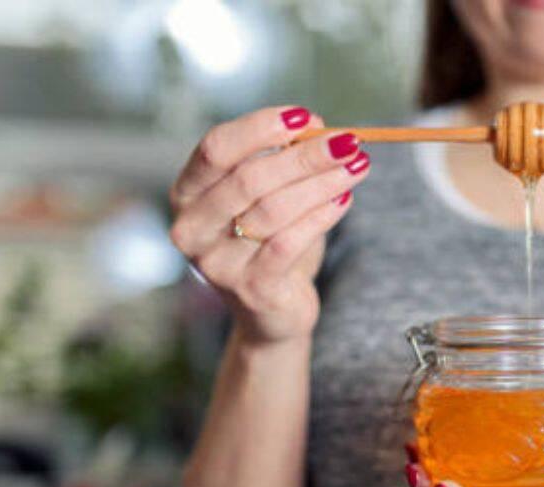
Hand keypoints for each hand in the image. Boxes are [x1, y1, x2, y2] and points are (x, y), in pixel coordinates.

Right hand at [169, 106, 371, 344]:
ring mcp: (217, 263)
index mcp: (187, 194)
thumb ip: (281, 161)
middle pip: (250, 178)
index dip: (260, 126)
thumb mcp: (268, 196)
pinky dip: (322, 217)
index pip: (216, 148)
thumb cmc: (268, 243)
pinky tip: (344, 200)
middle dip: (305, 156)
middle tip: (347, 142)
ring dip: (321, 183)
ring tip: (356, 167)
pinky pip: (290, 243)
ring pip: (274, 210)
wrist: (271, 312)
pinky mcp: (251, 289)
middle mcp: (192, 228)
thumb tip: (316, 128)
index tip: (306, 116)